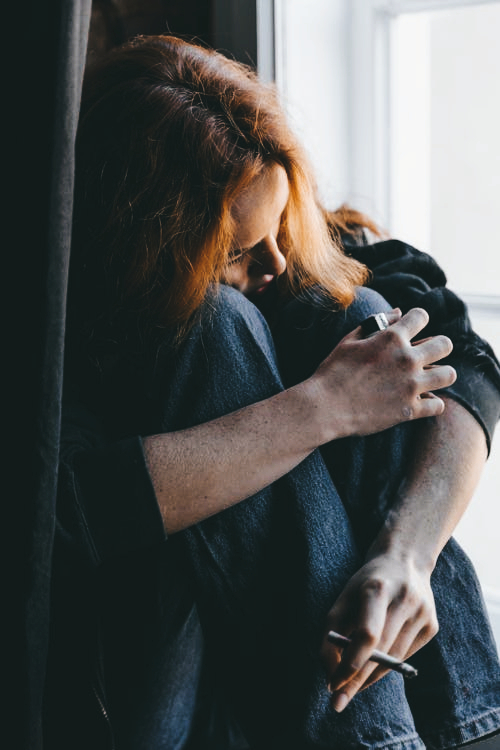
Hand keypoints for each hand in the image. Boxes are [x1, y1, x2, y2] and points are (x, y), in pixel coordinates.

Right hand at [310, 307, 455, 437]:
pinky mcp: (409, 410)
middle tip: (427, 354)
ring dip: (440, 374)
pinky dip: (431, 403)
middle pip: (445, 344)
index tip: (412, 328)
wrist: (325, 407)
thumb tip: (399, 312)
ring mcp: (411, 386)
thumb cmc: (333, 371)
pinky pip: (438, 405)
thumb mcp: (350, 341)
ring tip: (430, 378)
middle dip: (438, 346)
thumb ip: (376, 323)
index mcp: (391, 338)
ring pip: (448, 374)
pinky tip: (421, 401)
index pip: (421, 316)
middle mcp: (406, 359)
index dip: (417, 319)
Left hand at [321, 552, 437, 712]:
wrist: (405, 560)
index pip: (367, 633)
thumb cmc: (366, 583)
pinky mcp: (432, 626)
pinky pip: (405, 657)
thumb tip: (330, 674)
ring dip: (370, 677)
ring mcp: (423, 614)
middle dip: (356, 679)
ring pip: (394, 660)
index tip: (333, 684)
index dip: (350, 662)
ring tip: (351, 685)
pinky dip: (387, 667)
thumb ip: (331, 633)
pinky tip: (375, 663)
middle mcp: (405, 600)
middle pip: (380, 651)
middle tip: (337, 701)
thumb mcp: (343, 598)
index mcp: (378, 587)